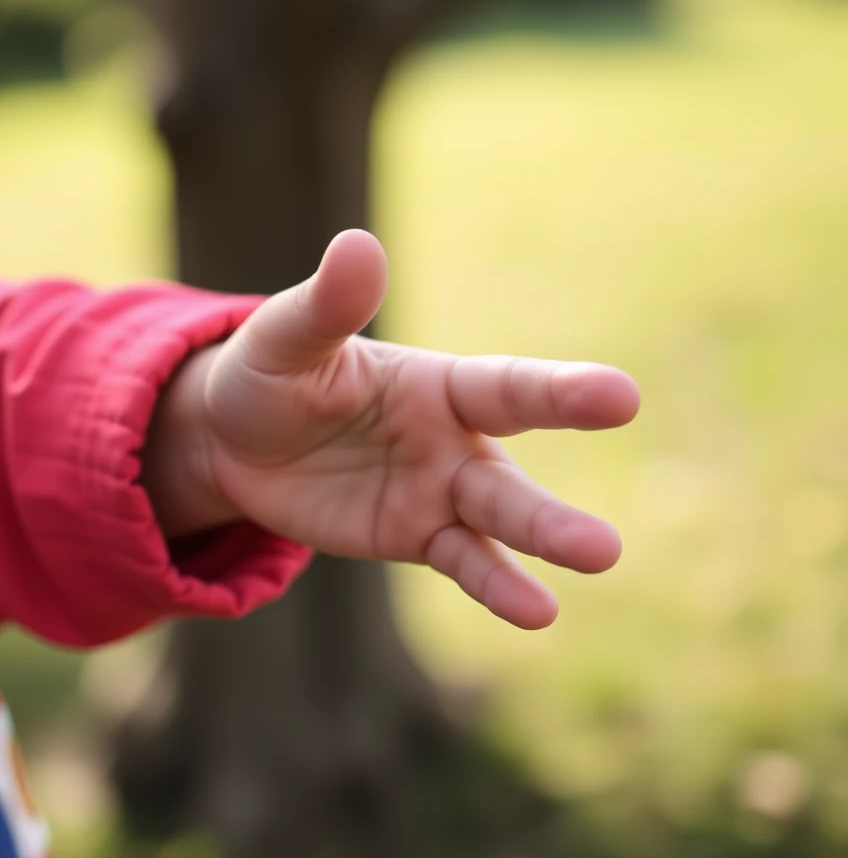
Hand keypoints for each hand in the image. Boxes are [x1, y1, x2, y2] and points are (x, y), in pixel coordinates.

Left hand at [144, 230, 638, 628]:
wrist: (238, 440)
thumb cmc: (270, 373)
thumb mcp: (286, 338)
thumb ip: (327, 305)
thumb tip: (357, 244)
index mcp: (435, 382)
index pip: (505, 387)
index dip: (560, 392)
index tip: (621, 397)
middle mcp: (452, 438)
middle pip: (509, 474)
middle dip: (552, 509)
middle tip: (608, 546)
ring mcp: (438, 492)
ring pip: (499, 521)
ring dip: (543, 543)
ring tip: (596, 561)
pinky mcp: (415, 535)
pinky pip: (464, 562)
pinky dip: (499, 586)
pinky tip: (538, 613)